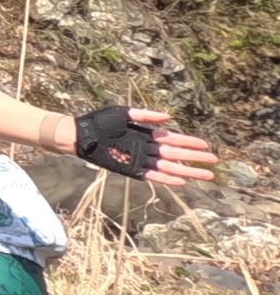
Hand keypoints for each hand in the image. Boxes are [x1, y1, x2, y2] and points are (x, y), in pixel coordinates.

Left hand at [75, 106, 216, 185]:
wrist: (82, 135)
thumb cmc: (100, 121)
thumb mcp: (123, 113)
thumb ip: (146, 115)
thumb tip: (169, 117)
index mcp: (146, 134)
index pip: (173, 139)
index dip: (189, 142)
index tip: (205, 144)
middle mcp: (147, 149)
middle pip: (176, 154)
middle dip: (195, 157)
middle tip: (214, 161)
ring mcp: (141, 160)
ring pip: (170, 167)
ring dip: (188, 171)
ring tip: (206, 175)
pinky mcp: (133, 169)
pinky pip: (154, 176)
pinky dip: (168, 178)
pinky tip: (182, 181)